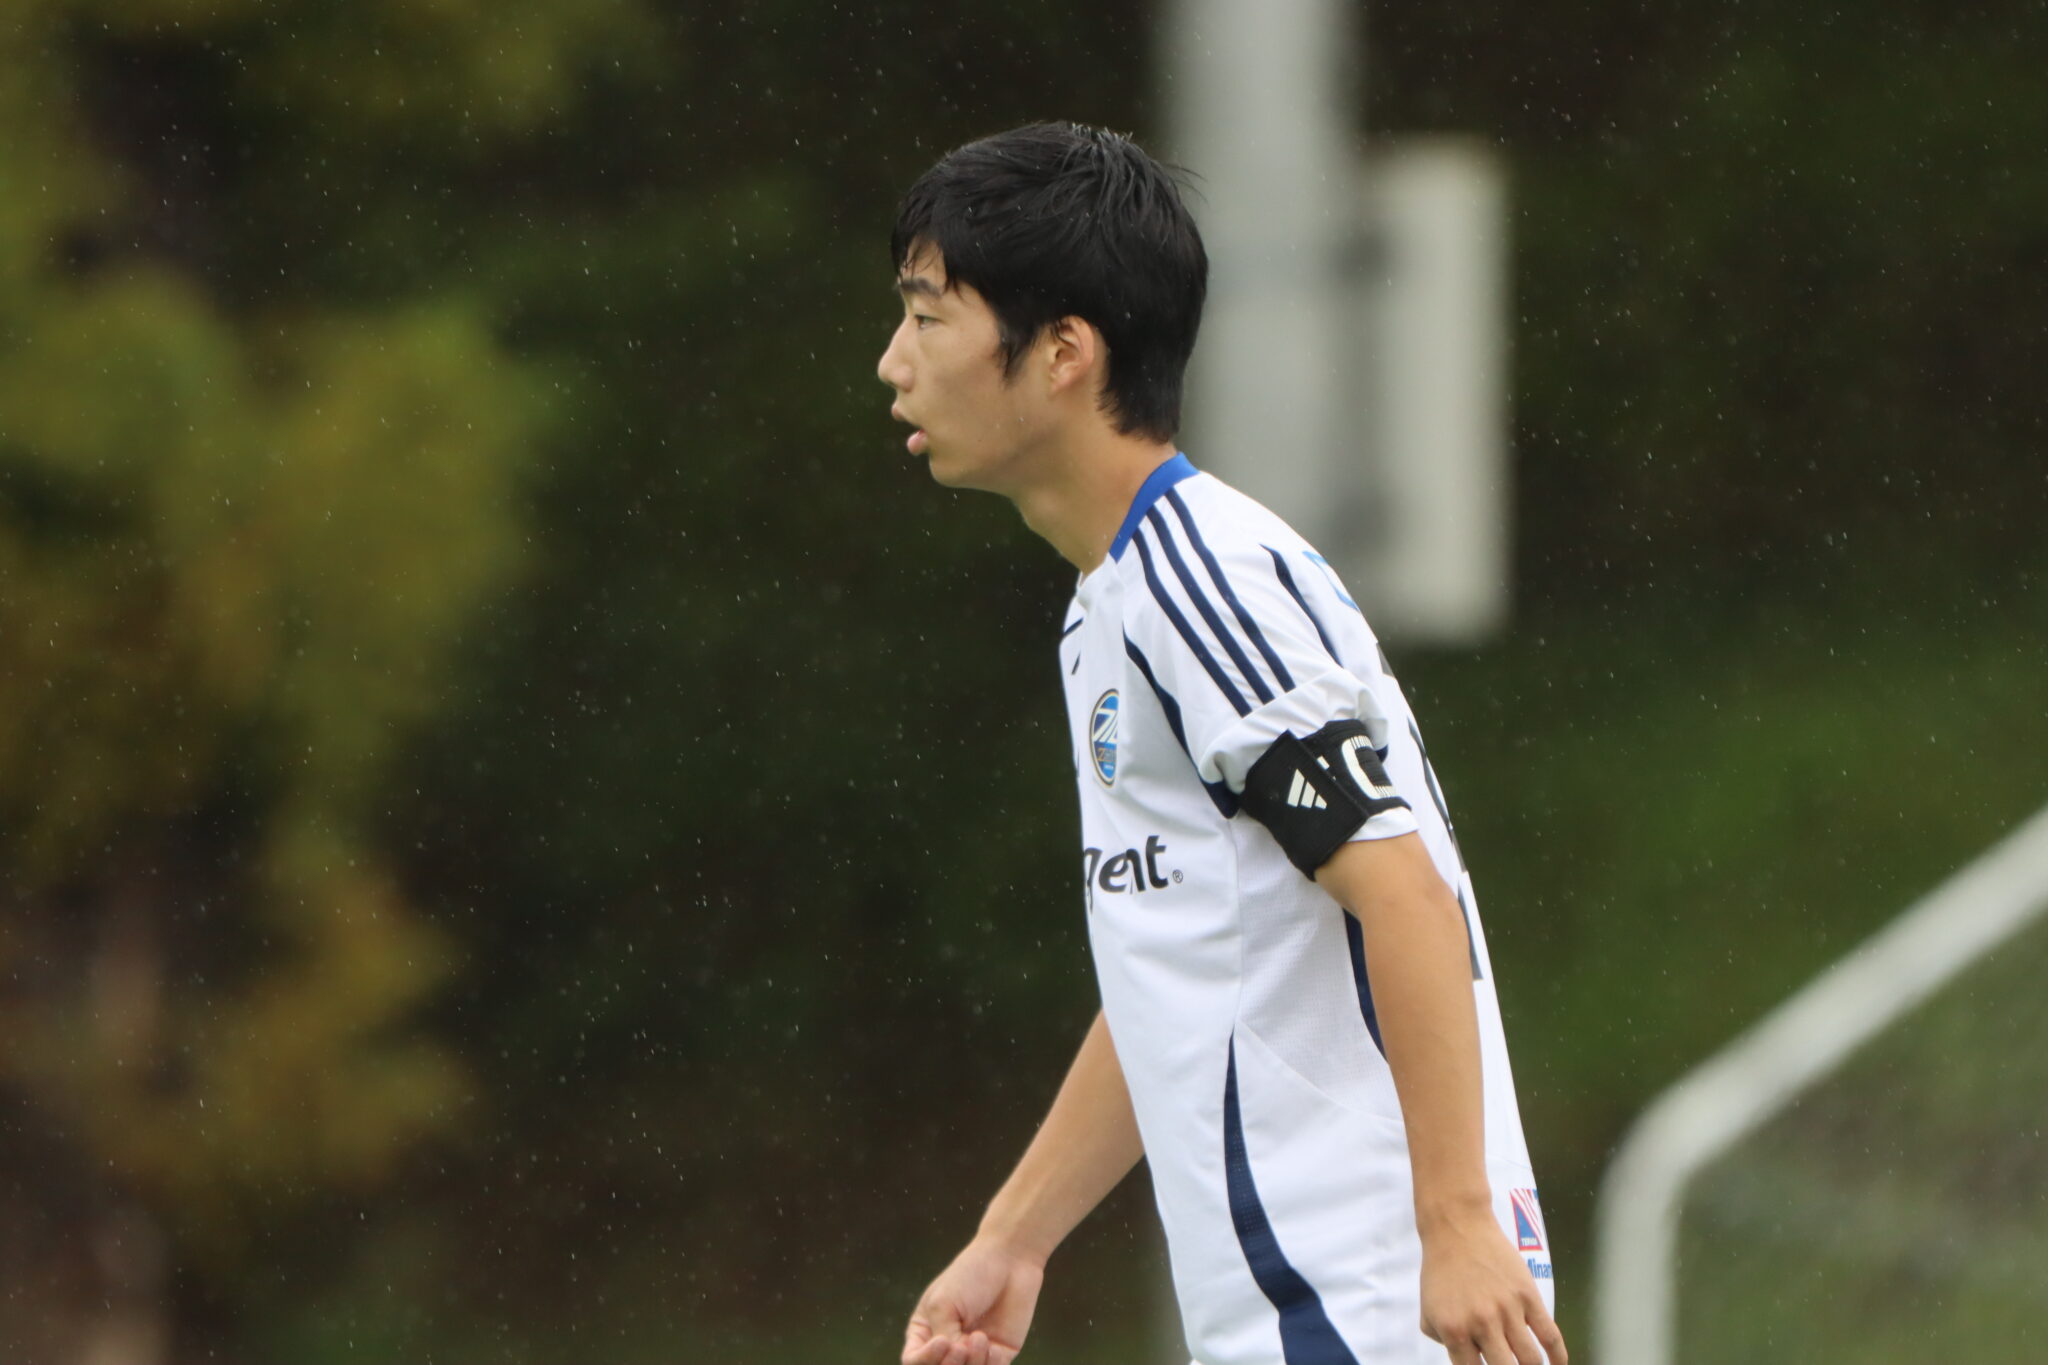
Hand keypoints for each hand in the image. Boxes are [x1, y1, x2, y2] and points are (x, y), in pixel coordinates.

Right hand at [900, 1234, 1044, 1364]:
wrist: (1010, 1261)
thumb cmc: (970, 1275)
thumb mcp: (944, 1304)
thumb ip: (943, 1337)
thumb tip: (956, 1359)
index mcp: (926, 1332)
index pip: (914, 1362)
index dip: (927, 1361)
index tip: (944, 1341)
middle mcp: (948, 1346)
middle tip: (962, 1346)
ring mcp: (973, 1352)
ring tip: (981, 1338)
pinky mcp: (999, 1354)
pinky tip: (995, 1346)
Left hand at [1419, 1208, 1567, 1364]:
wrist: (1458, 1227)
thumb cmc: (1441, 1270)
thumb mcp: (1428, 1309)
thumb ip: (1442, 1341)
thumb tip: (1467, 1359)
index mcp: (1454, 1331)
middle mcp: (1482, 1324)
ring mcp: (1507, 1310)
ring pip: (1531, 1360)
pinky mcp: (1528, 1296)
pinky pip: (1550, 1335)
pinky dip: (1559, 1357)